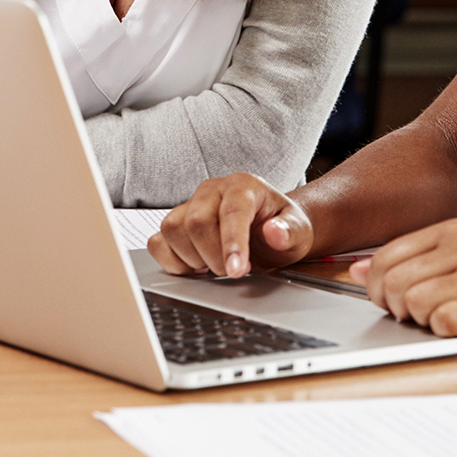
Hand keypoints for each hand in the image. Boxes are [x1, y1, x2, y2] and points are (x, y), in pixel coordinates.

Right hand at [149, 174, 313, 277]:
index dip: (232, 243)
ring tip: (217, 265)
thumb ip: (290, 231)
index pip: (232, 211)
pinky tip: (195, 267)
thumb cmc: (283, 228)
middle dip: (214, 257)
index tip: (236, 270)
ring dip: (194, 259)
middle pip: (196, 222)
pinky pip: (157, 242)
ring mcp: (190, 205)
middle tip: (234, 271)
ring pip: (173, 230)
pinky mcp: (175, 224)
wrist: (272, 231)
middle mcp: (212, 190)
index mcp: (243, 185)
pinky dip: (172, 261)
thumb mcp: (299, 232)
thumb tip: (275, 233)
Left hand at [352, 219, 456, 347]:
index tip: (389, 302)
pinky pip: (446, 322)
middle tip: (415, 317)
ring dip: (419, 322)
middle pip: (394, 283)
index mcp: (455, 230)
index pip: (385, 256)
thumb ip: (414, 259)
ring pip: (415, 304)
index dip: (375, 287)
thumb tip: (355, 270)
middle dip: (394, 308)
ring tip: (443, 321)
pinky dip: (444, 331)